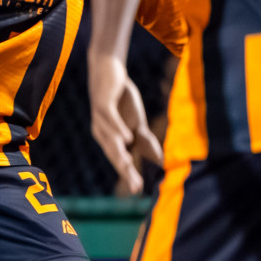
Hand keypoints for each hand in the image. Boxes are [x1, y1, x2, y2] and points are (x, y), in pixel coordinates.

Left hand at [88, 53, 162, 193]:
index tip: (138, 191)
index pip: (120, 160)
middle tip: (135, 187)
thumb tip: (160, 160)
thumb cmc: (121, 99)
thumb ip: (145, 141)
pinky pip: (110, 119)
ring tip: (128, 167)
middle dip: (126, 171)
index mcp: (110, 138)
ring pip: (111, 140)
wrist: (109, 70)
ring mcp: (101, 119)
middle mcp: (102, 133)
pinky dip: (118, 129)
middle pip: (115, 155)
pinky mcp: (103, 104)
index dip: (129, 174)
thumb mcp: (137, 122)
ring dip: (120, 154)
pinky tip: (127, 139)